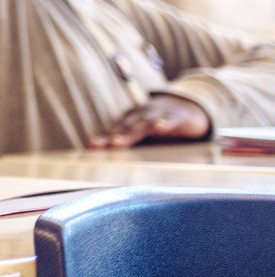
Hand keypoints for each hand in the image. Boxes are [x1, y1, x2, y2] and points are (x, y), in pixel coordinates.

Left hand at [88, 94, 210, 148]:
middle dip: (112, 136)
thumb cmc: (158, 125)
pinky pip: (170, 118)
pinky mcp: (178, 115)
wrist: (186, 107)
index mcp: (130, 121)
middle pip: (124, 127)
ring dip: (131, 131)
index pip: (114, 130)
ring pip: (143, 123)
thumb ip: (131, 148)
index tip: (91, 147)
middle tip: (100, 146)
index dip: (102, 138)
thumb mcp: (144, 136)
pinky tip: (160, 128)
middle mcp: (141, 116)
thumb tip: (114, 168)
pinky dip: (164, 122)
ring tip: (118, 142)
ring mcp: (158, 114)